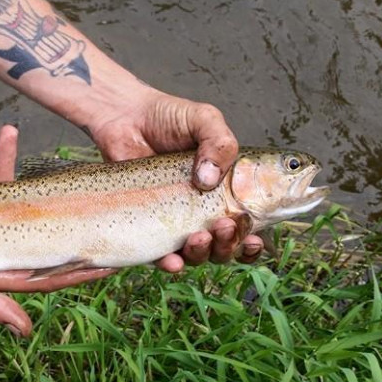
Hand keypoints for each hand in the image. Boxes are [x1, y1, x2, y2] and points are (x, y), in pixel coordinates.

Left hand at [86, 90, 263, 269]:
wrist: (125, 118)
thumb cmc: (169, 118)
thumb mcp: (204, 119)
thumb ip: (220, 142)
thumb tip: (210, 181)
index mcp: (230, 190)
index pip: (251, 225)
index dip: (255, 238)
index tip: (255, 232)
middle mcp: (207, 211)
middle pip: (228, 246)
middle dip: (232, 243)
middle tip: (225, 223)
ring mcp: (179, 220)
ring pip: (201, 255)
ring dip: (206, 252)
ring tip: (199, 235)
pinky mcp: (151, 226)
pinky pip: (163, 256)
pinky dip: (171, 263)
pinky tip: (173, 260)